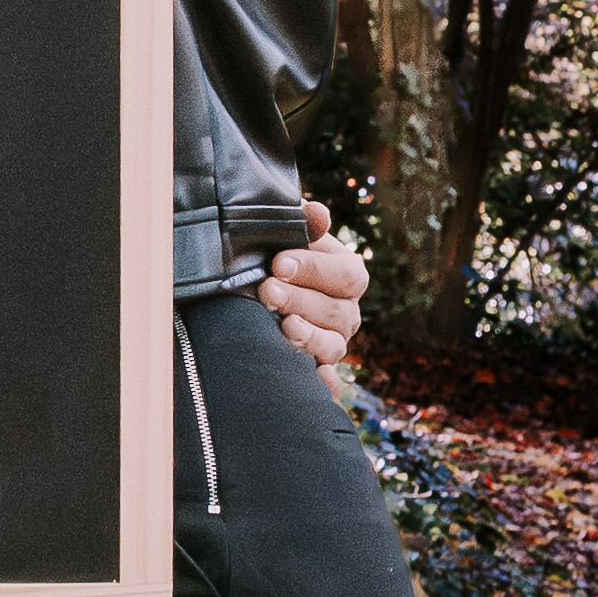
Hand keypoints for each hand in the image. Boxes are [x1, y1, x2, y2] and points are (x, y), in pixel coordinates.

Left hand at [259, 200, 366, 404]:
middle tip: (267, 290)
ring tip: (285, 327)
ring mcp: (332, 342)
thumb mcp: (284, 233)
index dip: (315, 269)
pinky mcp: (314, 367)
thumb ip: (301, 222)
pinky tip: (314, 380)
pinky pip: (323, 380)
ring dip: (309, 337)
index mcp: (347, 275)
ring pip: (332, 347)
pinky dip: (322, 383)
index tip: (279, 262)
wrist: (250, 284)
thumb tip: (317, 214)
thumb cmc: (272, 252)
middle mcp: (346, 312)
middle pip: (338, 312)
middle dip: (300, 300)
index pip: (346, 275)